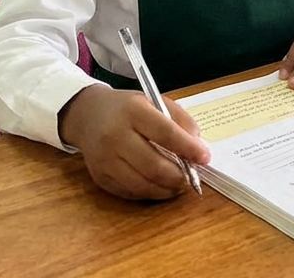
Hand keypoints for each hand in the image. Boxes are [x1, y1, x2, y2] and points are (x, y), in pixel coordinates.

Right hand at [58, 85, 209, 200]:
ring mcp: (105, 160)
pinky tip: (161, 186)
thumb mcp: (153, 100)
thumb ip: (179, 118)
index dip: (188, 148)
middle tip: (192, 177)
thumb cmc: (127, 107)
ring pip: (142, 185)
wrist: (87, 115)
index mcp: (133, 111)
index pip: (165, 133)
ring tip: (180, 184)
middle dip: (179, 176)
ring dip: (167, 189)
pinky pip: (131, 193)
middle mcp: (116, 136)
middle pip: (153, 165)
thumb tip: (197, 145)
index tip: (205, 157)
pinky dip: (150, 193)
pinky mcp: (100, 178)